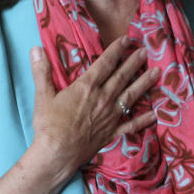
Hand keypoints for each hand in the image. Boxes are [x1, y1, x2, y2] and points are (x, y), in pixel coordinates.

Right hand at [29, 36, 158, 180]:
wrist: (57, 153)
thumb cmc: (48, 125)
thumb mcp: (43, 96)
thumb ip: (41, 71)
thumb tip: (36, 48)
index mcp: (87, 87)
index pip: (105, 63)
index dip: (117, 50)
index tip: (127, 39)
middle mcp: (103, 98)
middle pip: (122, 76)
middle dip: (134, 62)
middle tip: (146, 51)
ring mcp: (110, 116)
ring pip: (131, 96)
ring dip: (145, 83)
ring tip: (157, 72)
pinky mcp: (112, 132)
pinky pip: (131, 124)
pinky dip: (143, 120)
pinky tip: (155, 115)